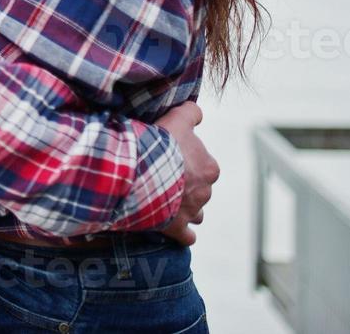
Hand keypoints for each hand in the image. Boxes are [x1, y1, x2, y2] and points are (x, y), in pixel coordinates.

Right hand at [156, 101, 219, 246]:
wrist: (140, 170)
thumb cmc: (159, 144)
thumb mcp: (176, 118)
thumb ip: (191, 113)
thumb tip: (198, 112)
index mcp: (209, 168)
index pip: (204, 165)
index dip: (186, 161)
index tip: (170, 158)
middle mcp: (205, 191)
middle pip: (200, 189)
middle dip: (186, 186)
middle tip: (163, 177)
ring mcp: (191, 211)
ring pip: (196, 213)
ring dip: (184, 208)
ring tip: (165, 202)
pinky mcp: (176, 228)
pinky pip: (186, 237)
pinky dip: (181, 234)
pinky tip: (171, 229)